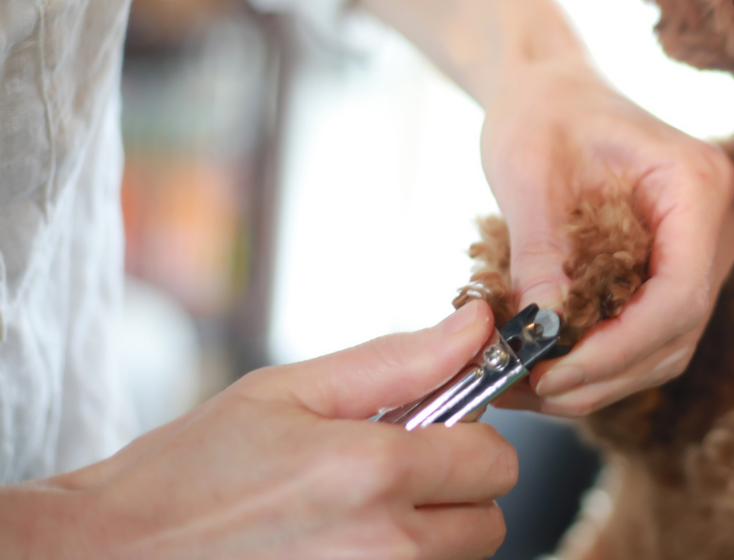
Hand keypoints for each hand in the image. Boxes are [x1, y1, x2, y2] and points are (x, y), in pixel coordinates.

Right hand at [1, 302, 514, 559]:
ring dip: (429, 533)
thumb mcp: (288, 392)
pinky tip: (338, 544)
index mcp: (374, 475)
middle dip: (455, 490)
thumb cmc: (189, 473)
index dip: (469, 436)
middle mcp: (385, 549)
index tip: (430, 429)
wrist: (110, 556)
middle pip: (489, 521)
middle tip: (392, 472)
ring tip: (354, 511)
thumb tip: (477, 326)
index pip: (495, 459)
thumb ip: (398, 361)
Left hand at [481, 58, 733, 416]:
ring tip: (526, 383)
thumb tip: (539, 331)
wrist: (554, 87)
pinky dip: (603, 358)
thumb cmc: (543, 110)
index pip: (680, 294)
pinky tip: (547, 364)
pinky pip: (652, 332)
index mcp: (696, 183)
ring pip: (668, 344)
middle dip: (603, 374)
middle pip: (678, 331)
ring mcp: (704, 248)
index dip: (621, 348)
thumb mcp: (527, 171)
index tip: (555, 373)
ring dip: (600, 378)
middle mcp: (717, 220)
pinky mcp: (679, 267)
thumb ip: (539, 252)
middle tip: (527, 389)